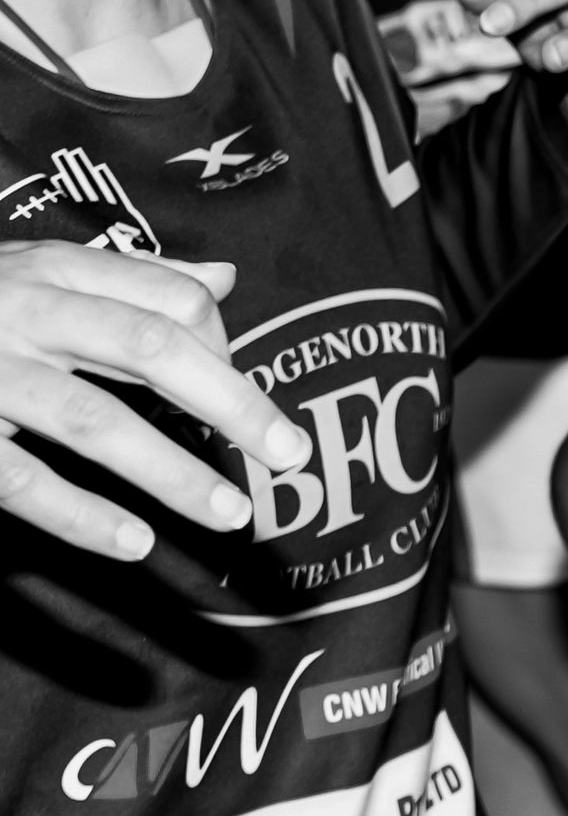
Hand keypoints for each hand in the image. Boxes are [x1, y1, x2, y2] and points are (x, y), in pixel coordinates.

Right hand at [0, 242, 309, 559]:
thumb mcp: (40, 272)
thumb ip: (131, 279)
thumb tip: (224, 278)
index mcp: (54, 271)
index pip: (171, 300)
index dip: (227, 348)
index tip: (253, 403)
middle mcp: (23, 312)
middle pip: (149, 348)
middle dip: (233, 402)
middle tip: (292, 454)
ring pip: (91, 420)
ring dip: (170, 472)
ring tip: (232, 514)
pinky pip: (18, 480)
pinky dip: (78, 517)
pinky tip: (133, 544)